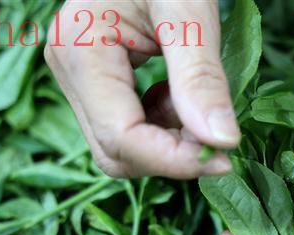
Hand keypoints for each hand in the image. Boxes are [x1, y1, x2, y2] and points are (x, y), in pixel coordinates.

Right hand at [45, 1, 238, 178]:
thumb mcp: (189, 12)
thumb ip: (201, 78)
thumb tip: (221, 142)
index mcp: (81, 50)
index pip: (121, 137)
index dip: (173, 160)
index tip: (224, 159)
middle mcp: (68, 70)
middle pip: (115, 151)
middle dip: (170, 157)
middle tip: (218, 141)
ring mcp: (77, 78)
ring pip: (120, 146)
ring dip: (168, 143)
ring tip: (199, 107)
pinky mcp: (94, 82)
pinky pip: (126, 127)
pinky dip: (162, 127)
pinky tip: (181, 99)